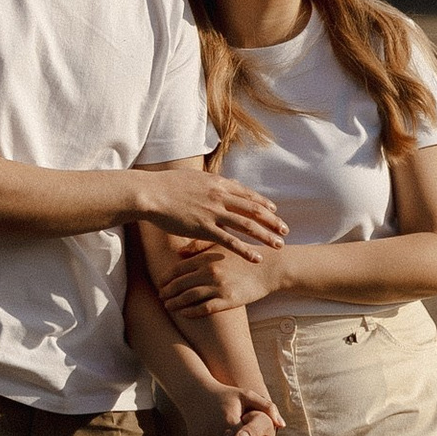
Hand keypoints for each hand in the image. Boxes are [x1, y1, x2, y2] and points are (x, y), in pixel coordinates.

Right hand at [136, 164, 288, 252]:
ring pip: (247, 225)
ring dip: (265, 236)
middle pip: (253, 210)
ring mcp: (213, 212)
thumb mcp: (194, 178)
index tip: (275, 211)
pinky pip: (230, 241)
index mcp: (218, 183)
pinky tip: (256, 258)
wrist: (151, 193)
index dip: (263, 203)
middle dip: (272, 221)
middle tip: (285, 230)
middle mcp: (220, 196)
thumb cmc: (167, 185)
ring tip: (279, 245)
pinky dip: (246, 250)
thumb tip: (222, 181)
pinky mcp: (204, 228)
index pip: (247, 194)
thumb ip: (210, 182)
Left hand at [159, 239, 293, 324]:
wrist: (270, 267)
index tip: (159, 283)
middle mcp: (210, 271)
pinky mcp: (228, 300)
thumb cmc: (244, 255)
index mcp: (206, 257)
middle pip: (180, 284)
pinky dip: (191, 312)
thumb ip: (199, 247)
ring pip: (189, 297)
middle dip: (167, 292)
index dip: (166, 278)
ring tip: (168, 306)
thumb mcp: (222, 245)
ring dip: (175, 303)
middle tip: (160, 297)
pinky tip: (184, 314)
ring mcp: (219, 286)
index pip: (178, 269)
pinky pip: (204, 308)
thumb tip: (179, 252)